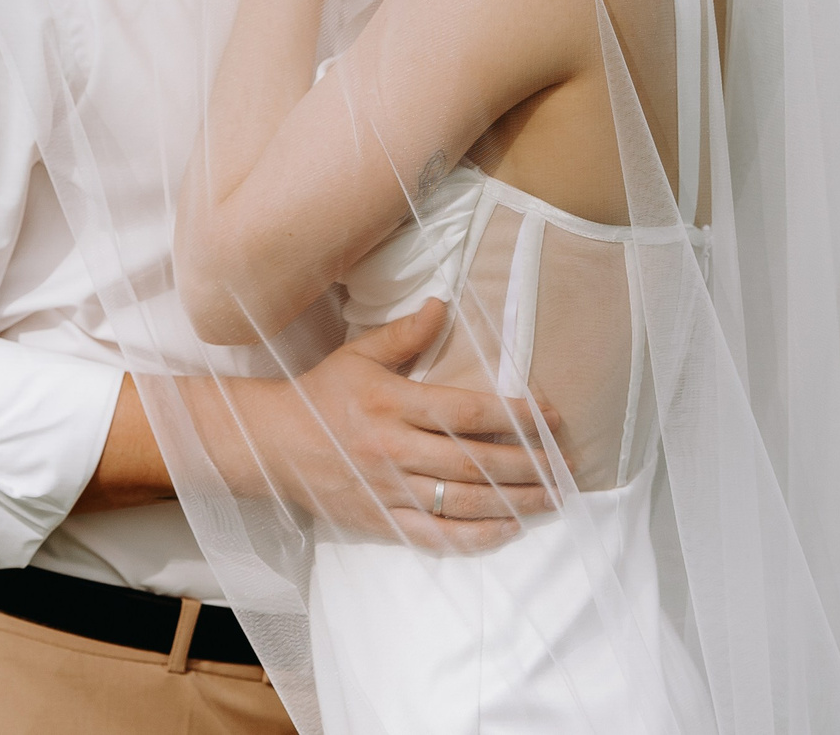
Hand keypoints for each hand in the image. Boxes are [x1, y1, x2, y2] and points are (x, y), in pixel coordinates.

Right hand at [237, 301, 555, 553]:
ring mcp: (386, 490)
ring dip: (514, 503)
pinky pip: (435, 535)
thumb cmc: (320, 394)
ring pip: (461, 502)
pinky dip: (474, 536)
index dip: (515, 416)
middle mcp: (392, 449)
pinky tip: (507, 529)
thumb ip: (404, 333)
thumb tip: (443, 303)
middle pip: (473, 462)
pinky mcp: (379, 520)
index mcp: (391, 403)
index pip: (466, 412)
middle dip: (528, 466)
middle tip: (568, 468)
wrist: (271, 444)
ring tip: (552, 499)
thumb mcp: (359, 355)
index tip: (551, 418)